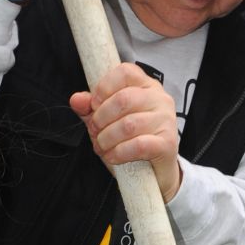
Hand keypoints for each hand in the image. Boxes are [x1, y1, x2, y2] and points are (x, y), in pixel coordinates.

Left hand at [70, 63, 182, 202]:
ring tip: (101, 146)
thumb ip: (92, 109)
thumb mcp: (108, 122)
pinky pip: (138, 145)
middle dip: (101, 118)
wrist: (155, 172)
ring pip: (128, 125)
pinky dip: (119, 153)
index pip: (126, 72)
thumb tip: (76, 99)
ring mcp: (166, 121)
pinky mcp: (168, 144)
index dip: (104, 87)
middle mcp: (160, 99)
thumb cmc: (131, 141)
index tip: (94, 104)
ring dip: (107, 139)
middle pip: (123, 99)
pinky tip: (112, 156)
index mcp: (146, 86)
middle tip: (94, 131)